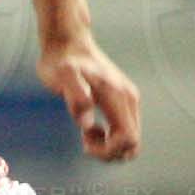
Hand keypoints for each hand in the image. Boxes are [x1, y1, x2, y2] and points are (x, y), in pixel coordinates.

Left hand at [40, 42, 141, 161]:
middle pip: (133, 143)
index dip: (108, 150)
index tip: (85, 142)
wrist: (67, 43)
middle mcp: (129, 99)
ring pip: (131, 140)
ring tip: (87, 133)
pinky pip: (125, 131)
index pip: (128, 137)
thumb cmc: (62, 61)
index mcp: (118, 96)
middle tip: (85, 140)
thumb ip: (76, 97)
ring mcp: (128, 100)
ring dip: (109, 146)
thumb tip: (86, 124)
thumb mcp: (63, 77)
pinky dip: (109, 138)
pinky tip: (90, 128)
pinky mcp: (122, 102)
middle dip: (109, 152)